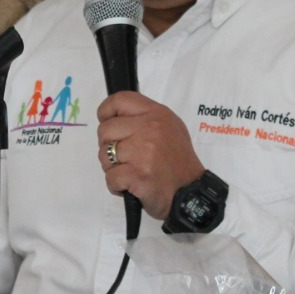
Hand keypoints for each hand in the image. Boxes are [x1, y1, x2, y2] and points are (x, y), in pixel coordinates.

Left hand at [95, 92, 205, 219]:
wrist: (191, 193)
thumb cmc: (178, 162)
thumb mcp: (170, 128)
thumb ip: (144, 119)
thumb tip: (114, 118)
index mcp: (157, 114)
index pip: (120, 100)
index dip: (106, 112)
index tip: (108, 124)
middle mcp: (149, 128)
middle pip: (105, 129)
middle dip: (108, 146)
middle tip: (124, 157)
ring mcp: (142, 152)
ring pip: (104, 154)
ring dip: (112, 168)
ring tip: (130, 172)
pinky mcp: (137, 175)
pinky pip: (110, 177)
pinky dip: (116, 186)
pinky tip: (130, 186)